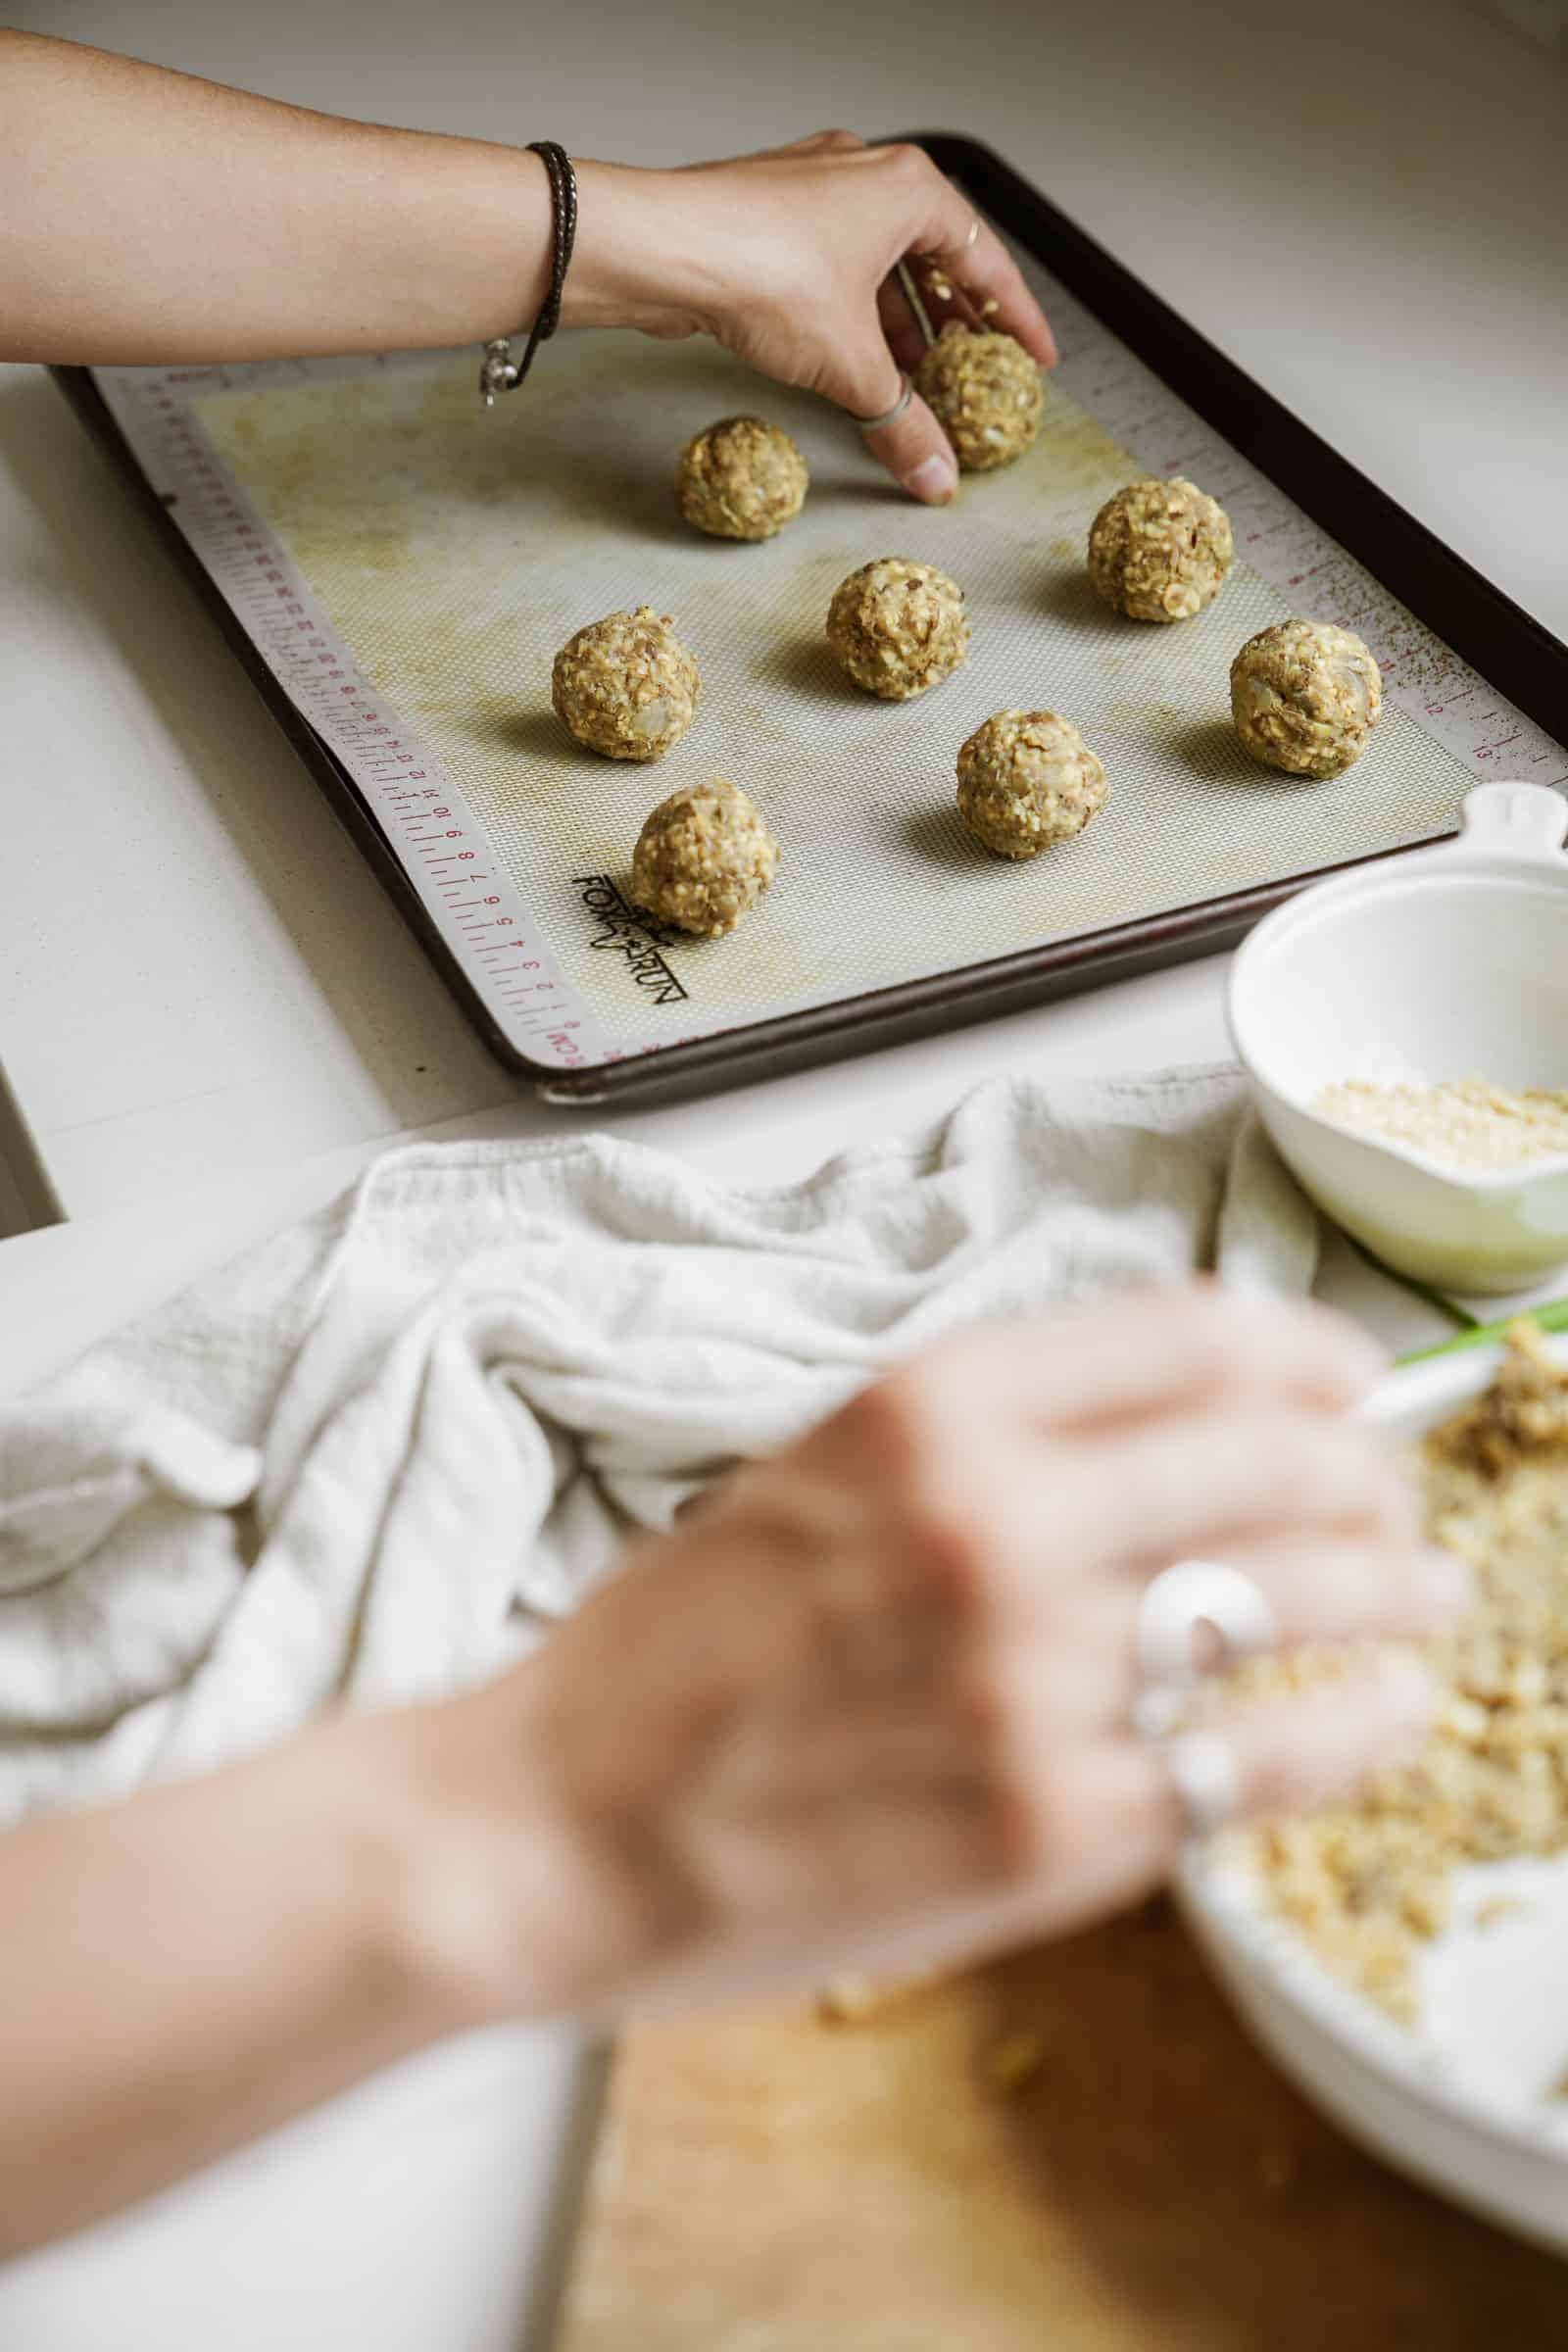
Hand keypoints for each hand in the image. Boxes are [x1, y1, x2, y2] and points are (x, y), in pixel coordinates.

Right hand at [427, 1287, 1464, 2027]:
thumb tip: (1172, 1430)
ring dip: (1395, 1592)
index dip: (1308, 1351)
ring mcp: (1034, 1675)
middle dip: (1370, 1473)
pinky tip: (1384, 1716)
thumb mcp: (815, 1477)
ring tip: (1426, 1597)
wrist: (553, 1827)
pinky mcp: (1054, 1822)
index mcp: (926, 1410)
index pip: (1193, 1334)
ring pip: (1295, 1601)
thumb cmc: (671, 1656)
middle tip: (1394, 1499)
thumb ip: (985, 1441)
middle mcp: (996, 1520)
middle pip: (1276, 1455)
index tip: (1348, 1378)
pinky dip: (1351, 1730)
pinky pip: (1261, 1760)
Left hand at [572, 133, 1057, 504]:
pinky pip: (831, 267)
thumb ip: (903, 423)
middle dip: (952, 323)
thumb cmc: (764, 269)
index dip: (1015, 318)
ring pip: (876, 262)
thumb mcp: (852, 365)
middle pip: (931, 256)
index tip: (1034, 355)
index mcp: (908, 188)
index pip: (985, 259)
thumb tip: (934, 474)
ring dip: (898, 324)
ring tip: (913, 381)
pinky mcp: (767, 215)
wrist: (662, 248)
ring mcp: (812, 190)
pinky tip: (852, 359)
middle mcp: (864, 174)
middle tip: (972, 372)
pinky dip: (852, 313)